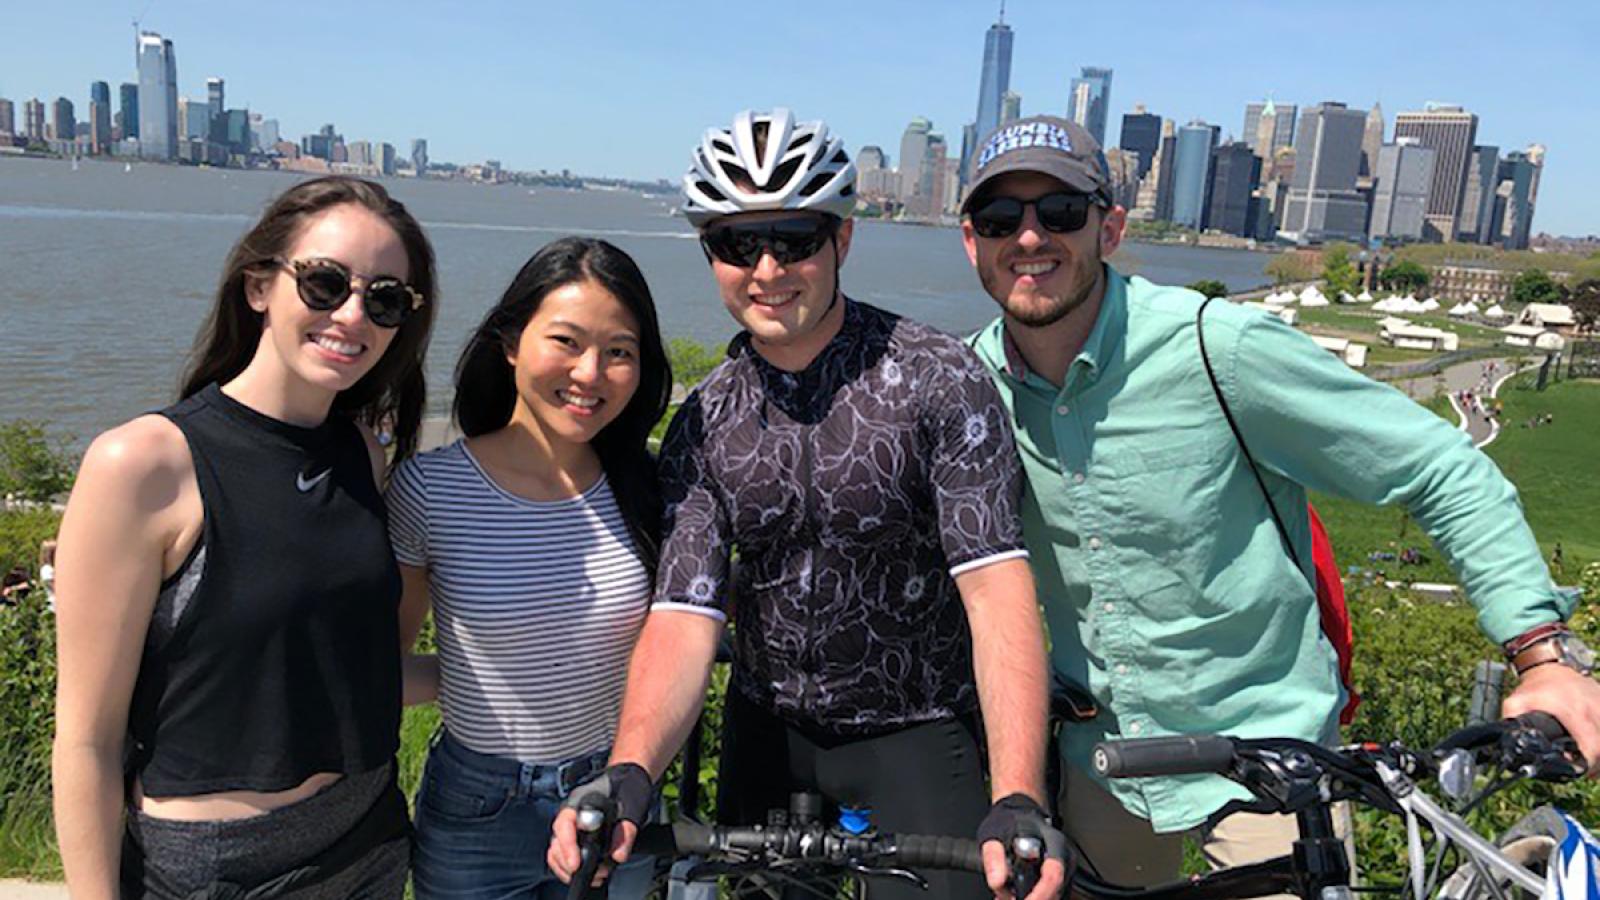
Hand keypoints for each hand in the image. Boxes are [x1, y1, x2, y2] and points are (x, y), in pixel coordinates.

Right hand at [547, 764, 653, 884]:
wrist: (629, 779)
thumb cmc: (628, 788)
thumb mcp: (633, 807)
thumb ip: (625, 832)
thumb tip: (617, 856)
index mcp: (580, 801)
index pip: (564, 824)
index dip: (568, 846)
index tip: (576, 863)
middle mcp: (571, 814)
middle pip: (556, 842)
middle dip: (568, 862)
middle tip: (590, 873)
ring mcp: (572, 826)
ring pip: (557, 850)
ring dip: (569, 867)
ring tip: (594, 876)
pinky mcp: (576, 836)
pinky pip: (563, 854)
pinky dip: (571, 867)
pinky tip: (589, 873)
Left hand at [977, 793, 1070, 899]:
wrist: (1017, 813)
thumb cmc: (1009, 820)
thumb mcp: (993, 835)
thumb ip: (994, 858)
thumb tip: (997, 881)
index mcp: (1053, 843)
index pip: (1053, 876)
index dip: (1039, 895)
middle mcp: (1064, 857)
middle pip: (1055, 890)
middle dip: (1033, 899)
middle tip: (1006, 898)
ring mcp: (1064, 868)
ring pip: (1054, 894)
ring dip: (1032, 898)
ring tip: (1006, 895)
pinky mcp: (1058, 876)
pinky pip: (1051, 893)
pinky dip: (1034, 897)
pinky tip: (1012, 896)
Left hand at [1502, 663, 1599, 768]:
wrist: (1551, 665)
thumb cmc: (1536, 687)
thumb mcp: (1516, 702)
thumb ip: (1511, 721)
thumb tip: (1506, 743)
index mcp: (1574, 711)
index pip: (1592, 747)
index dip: (1589, 764)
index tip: (1582, 771)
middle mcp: (1594, 708)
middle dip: (1596, 764)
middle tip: (1586, 771)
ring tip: (1591, 761)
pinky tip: (1594, 746)